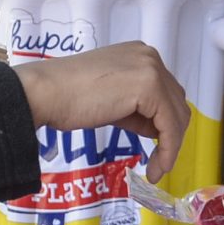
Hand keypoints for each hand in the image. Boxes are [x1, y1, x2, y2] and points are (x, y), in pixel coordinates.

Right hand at [13, 43, 192, 182]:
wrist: (46, 92)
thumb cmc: (66, 96)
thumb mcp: (111, 98)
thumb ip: (135, 107)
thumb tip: (154, 126)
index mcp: (139, 55)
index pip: (166, 92)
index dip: (164, 122)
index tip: (154, 146)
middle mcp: (149, 57)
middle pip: (176, 102)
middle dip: (170, 134)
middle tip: (157, 160)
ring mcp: (151, 69)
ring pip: (177, 116)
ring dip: (170, 146)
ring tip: (156, 169)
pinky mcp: (149, 87)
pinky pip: (170, 126)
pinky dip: (167, 150)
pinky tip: (156, 167)